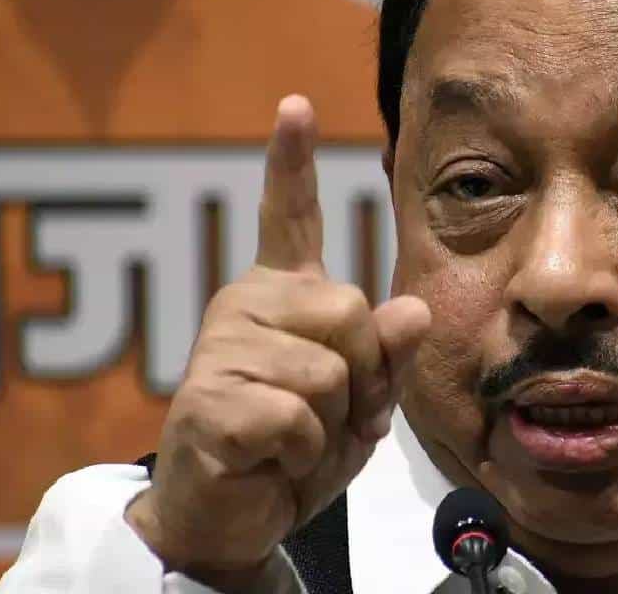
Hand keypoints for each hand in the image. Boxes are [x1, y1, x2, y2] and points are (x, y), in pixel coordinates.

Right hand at [125, 95, 429, 588]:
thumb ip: (388, 354)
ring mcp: (220, 348)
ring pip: (330, 372)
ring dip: (333, 423)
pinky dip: (301, 455)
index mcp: (284, 294)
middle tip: (330, 413)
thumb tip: (411, 310)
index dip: (290, 161)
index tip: (297, 105)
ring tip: (296, 439)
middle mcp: (246, 303)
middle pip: (352, 311)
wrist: (234, 512)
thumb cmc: (299, 445)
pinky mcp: (206, 399)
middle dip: (363, 377)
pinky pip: (298, 420)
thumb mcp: (364, 401)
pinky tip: (270, 458)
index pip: (288, 218)